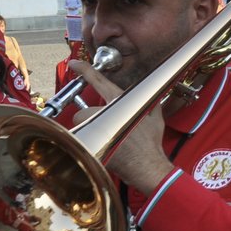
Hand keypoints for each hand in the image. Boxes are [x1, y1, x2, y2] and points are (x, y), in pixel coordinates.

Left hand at [70, 59, 171, 193]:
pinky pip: (84, 140)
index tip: (74, 63)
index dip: (85, 70)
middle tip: (106, 128)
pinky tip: (104, 149)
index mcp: (121, 103)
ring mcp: (99, 129)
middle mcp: (107, 113)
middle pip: (84, 112)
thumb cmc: (151, 144)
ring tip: (107, 139)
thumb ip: (151, 101)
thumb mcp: (155, 118)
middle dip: (91, 120)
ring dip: (90, 132)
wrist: (147, 166)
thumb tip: (152, 92)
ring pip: (82, 127)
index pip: (99, 81)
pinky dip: (89, 144)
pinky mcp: (93, 144)